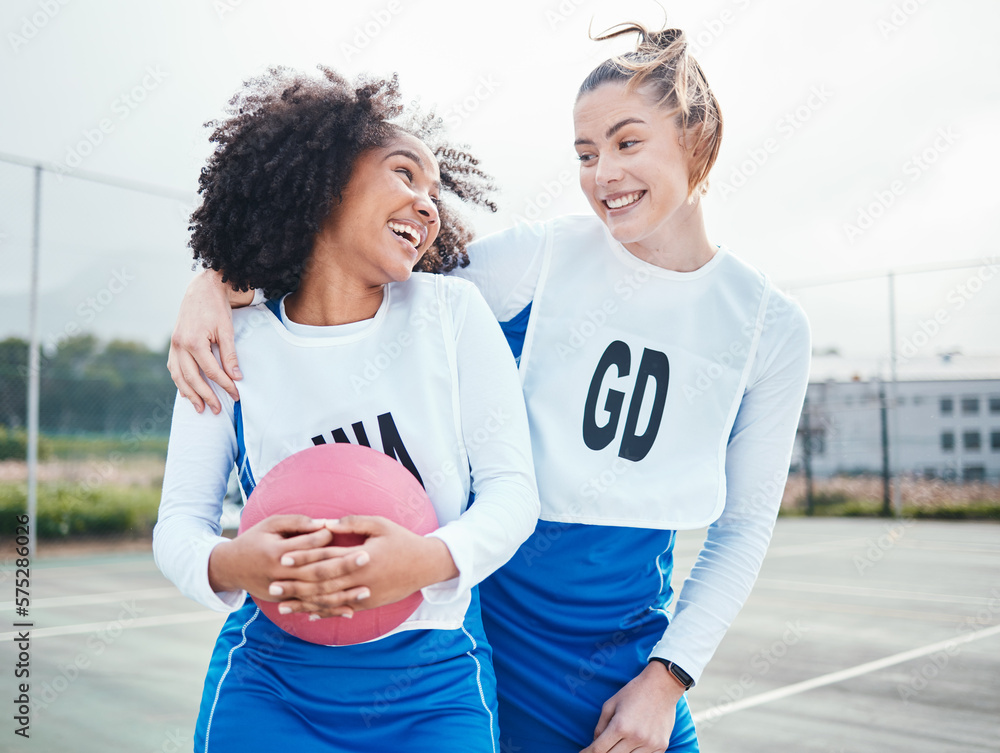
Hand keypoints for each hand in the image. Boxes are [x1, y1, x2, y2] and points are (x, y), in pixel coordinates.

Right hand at [167, 269, 251, 413]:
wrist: (202, 289)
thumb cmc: (216, 308)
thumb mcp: (227, 330)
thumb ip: (230, 354)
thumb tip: (235, 377)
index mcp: (194, 341)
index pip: (211, 371)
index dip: (224, 385)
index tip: (236, 394)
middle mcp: (180, 345)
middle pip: (192, 378)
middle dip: (206, 396)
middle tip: (218, 410)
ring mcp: (174, 345)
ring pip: (179, 376)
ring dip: (189, 394)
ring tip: (200, 408)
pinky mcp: (173, 344)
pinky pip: (174, 368)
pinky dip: (180, 382)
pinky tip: (187, 393)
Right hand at [208, 515, 368, 617]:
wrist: (230, 567)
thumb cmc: (255, 539)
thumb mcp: (271, 524)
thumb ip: (297, 523)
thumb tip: (325, 523)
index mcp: (275, 553)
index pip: (307, 547)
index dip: (327, 540)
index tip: (346, 533)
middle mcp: (279, 575)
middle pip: (315, 573)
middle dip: (343, 566)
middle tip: (367, 558)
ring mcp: (282, 592)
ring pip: (316, 596)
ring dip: (342, 595)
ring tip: (366, 590)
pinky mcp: (284, 602)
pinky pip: (310, 608)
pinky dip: (330, 611)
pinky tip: (350, 611)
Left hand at [273, 515, 458, 617]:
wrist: (427, 565)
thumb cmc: (403, 540)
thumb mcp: (380, 525)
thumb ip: (352, 523)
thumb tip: (325, 523)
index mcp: (362, 557)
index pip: (326, 558)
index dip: (302, 559)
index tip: (281, 558)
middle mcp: (361, 579)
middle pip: (322, 585)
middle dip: (295, 586)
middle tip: (272, 586)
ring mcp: (365, 595)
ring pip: (329, 602)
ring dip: (304, 604)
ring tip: (282, 605)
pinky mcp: (369, 603)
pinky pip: (342, 610)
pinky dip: (324, 612)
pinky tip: (308, 614)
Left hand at [581, 661, 685, 752]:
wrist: (662, 686)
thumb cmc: (634, 692)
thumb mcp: (611, 704)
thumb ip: (600, 726)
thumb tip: (594, 744)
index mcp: (620, 726)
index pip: (599, 749)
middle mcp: (635, 738)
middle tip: (600, 749)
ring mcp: (650, 744)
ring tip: (617, 745)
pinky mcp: (661, 746)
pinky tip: (631, 747)